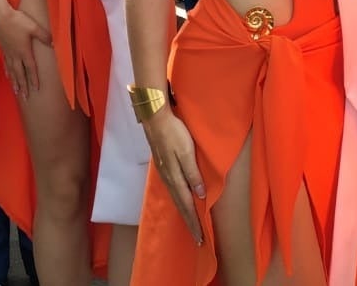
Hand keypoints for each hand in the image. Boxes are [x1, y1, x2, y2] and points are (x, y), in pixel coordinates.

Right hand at [0, 5, 51, 99]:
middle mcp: (15, 55)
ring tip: (16, 91)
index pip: (31, 69)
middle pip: (20, 74)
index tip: (36, 89)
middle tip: (25, 98)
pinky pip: (6, 64)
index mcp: (24, 51)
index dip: (34, 79)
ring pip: (12, 71)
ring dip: (15, 82)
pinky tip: (7, 75)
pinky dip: (7, 72)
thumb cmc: (17, 21)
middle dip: (23, 86)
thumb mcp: (34, 27)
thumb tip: (54, 44)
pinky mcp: (2, 48)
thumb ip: (44, 36)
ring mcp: (8, 52)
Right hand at [143, 108, 205, 244]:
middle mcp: (168, 178)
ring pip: (176, 198)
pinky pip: (172, 189)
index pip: (187, 204)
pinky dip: (179, 200)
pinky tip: (181, 200)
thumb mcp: (186, 151)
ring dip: (184, 212)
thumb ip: (192, 173)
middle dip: (189, 222)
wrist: (155, 117)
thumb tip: (200, 194)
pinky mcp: (163, 166)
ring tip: (191, 223)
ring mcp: (164, 172)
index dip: (194, 221)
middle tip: (197, 239)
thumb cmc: (174, 132)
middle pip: (180, 205)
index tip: (200, 238)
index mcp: (175, 176)